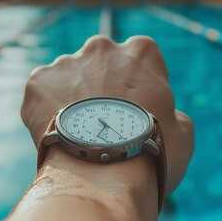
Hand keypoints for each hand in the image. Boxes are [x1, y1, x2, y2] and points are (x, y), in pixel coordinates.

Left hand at [21, 35, 193, 193]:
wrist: (101, 173)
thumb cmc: (150, 152)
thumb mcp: (183, 132)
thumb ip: (173, 112)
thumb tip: (166, 116)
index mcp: (142, 51)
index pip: (142, 61)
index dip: (140, 88)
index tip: (137, 112)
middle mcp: (102, 47)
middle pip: (102, 65)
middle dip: (103, 86)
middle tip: (106, 123)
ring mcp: (67, 61)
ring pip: (70, 79)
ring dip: (73, 98)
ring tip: (79, 135)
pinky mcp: (38, 81)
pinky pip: (43, 94)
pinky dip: (48, 111)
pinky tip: (60, 134)